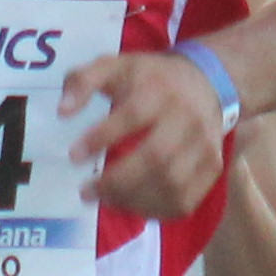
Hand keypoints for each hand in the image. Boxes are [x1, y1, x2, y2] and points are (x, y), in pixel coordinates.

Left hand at [68, 49, 228, 221]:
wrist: (206, 81)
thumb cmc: (150, 78)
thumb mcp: (115, 65)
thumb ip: (83, 81)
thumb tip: (62, 111)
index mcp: (159, 90)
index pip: (131, 116)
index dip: (101, 138)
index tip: (74, 155)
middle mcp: (186, 118)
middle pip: (156, 157)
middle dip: (117, 180)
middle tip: (87, 191)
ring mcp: (204, 145)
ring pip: (172, 184)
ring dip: (134, 199)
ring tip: (106, 200)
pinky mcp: (213, 166)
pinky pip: (185, 200)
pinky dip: (157, 210)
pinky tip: (133, 205)